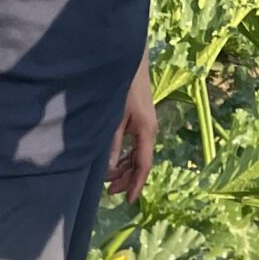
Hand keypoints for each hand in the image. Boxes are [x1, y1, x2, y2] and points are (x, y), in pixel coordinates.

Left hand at [107, 55, 156, 198]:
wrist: (128, 59)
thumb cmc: (122, 85)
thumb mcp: (114, 118)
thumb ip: (112, 145)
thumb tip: (109, 171)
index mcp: (146, 131)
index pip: (143, 165)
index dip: (135, 184)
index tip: (129, 201)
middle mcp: (149, 130)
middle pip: (140, 163)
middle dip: (126, 179)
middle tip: (109, 191)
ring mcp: (145, 125)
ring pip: (137, 155)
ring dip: (124, 169)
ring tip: (109, 180)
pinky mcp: (139, 120)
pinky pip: (134, 145)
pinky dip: (125, 157)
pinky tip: (114, 162)